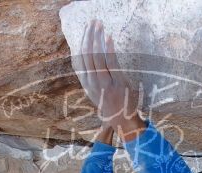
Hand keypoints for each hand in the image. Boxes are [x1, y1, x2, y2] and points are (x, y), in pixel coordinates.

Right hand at [72, 19, 144, 141]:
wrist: (122, 121)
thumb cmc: (110, 105)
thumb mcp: (95, 92)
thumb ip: (90, 78)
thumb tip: (87, 62)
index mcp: (87, 84)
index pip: (79, 59)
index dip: (81, 43)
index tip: (85, 31)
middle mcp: (93, 83)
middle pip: (87, 55)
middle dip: (89, 36)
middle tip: (92, 22)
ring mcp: (105, 83)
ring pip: (97, 57)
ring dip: (97, 39)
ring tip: (99, 25)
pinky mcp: (117, 83)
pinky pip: (111, 63)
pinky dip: (109, 49)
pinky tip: (109, 38)